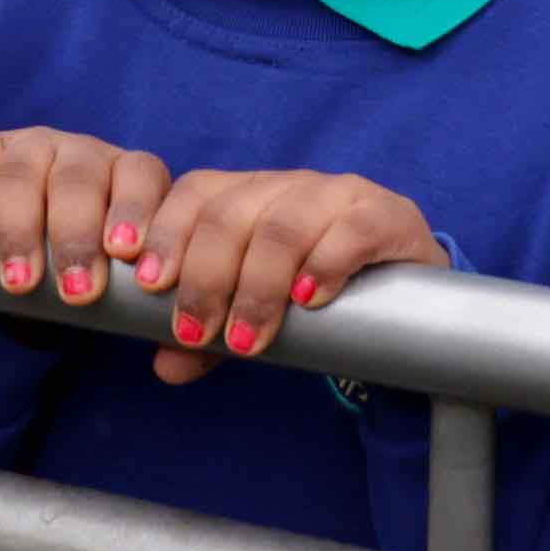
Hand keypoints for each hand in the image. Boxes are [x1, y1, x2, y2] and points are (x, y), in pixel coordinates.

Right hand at [0, 125, 169, 310]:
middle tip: (76, 292)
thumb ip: (140, 317)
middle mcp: (83, 154)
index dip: (137, 213)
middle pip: (80, 177)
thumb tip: (171, 363)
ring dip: (23, 225)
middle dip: (77, 236)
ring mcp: (32, 147)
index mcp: (129, 176)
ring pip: (26, 170)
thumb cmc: (82, 278)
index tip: (129, 260)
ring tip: (20, 279)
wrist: (26, 266)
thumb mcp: (115, 293)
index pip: (141, 177)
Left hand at [117, 168, 446, 384]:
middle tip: (195, 332)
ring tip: (246, 340)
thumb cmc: (310, 295)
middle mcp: (285, 184)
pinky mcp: (385, 216)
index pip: (192, 195)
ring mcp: (337, 195)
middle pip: (230, 215)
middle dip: (205, 277)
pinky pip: (349, 231)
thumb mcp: (252, 310)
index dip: (165, 236)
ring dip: (257, 287)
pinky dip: (323, 265)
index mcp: (245, 194)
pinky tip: (309, 302)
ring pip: (283, 226)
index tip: (147, 286)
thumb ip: (210, 334)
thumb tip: (164, 366)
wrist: (403, 288)